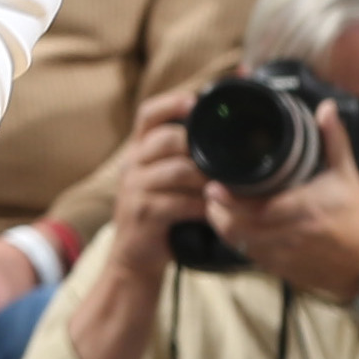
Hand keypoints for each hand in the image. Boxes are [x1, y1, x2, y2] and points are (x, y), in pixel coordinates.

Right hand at [106, 87, 207, 286]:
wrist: (136, 258)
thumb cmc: (160, 215)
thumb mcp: (164, 180)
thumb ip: (184, 157)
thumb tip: (225, 134)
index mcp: (139, 151)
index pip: (148, 114)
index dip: (172, 103)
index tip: (197, 101)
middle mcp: (132, 165)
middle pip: (167, 139)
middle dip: (200, 146)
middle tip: (226, 158)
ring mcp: (135, 190)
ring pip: (177, 170)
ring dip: (207, 178)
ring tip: (226, 186)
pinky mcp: (144, 214)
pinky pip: (180, 202)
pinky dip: (203, 205)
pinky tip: (215, 210)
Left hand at [199, 98, 358, 301]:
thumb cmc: (358, 218)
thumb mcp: (348, 176)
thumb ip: (334, 141)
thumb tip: (326, 108)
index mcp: (305, 208)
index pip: (256, 207)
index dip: (229, 199)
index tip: (214, 186)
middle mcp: (291, 233)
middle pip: (239, 226)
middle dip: (218, 210)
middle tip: (209, 193)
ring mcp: (284, 254)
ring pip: (240, 243)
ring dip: (223, 226)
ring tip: (215, 208)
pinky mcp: (281, 269)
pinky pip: (249, 256)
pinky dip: (237, 242)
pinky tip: (233, 227)